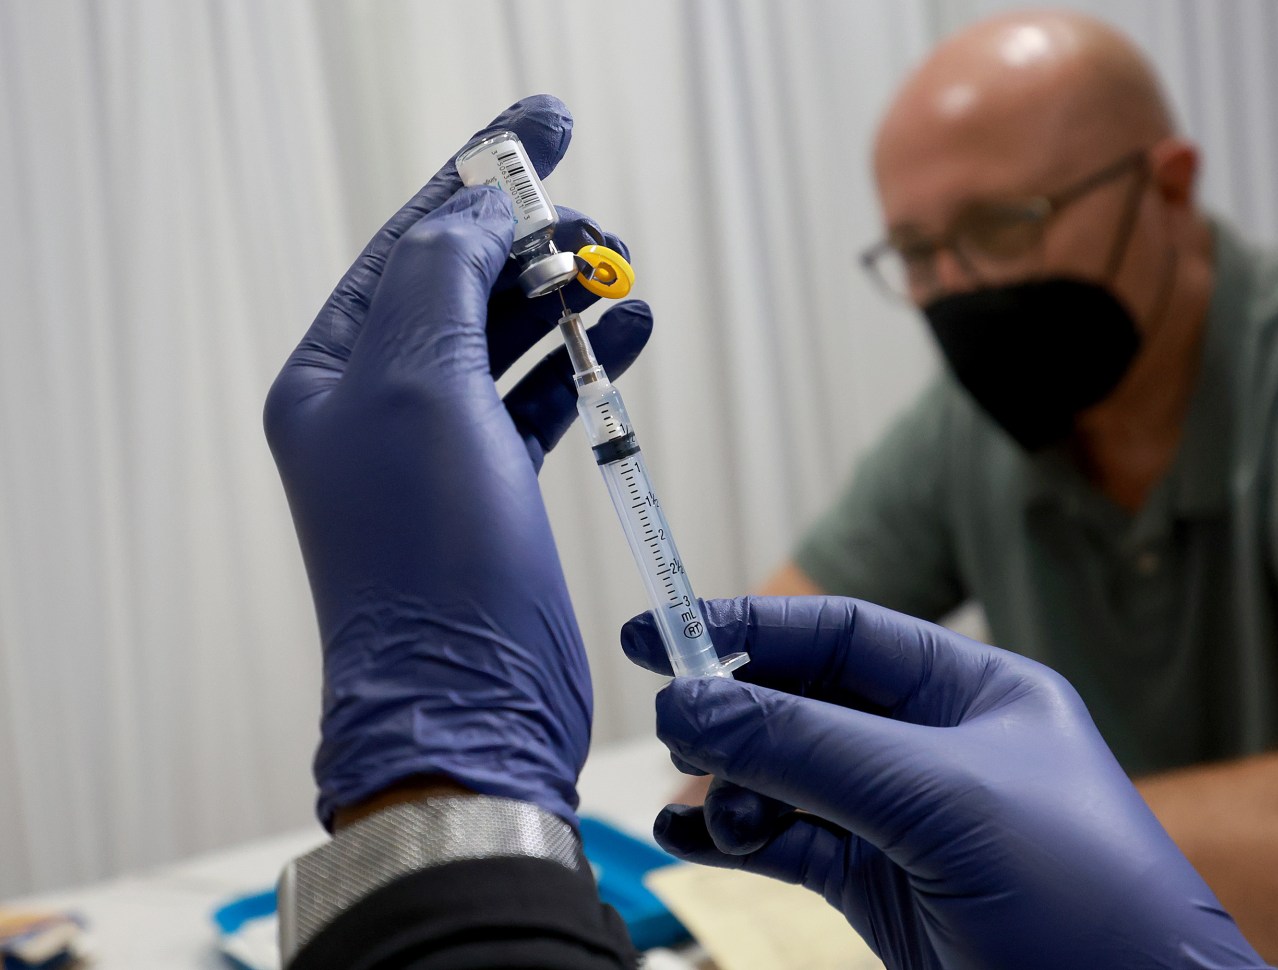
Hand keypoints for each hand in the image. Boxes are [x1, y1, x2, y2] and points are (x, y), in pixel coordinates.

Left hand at [266, 95, 650, 829]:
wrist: (468, 704)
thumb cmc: (428, 561)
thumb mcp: (420, 392)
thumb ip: (444, 277)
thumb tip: (480, 207)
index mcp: (330, 375)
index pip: (410, 242)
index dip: (479, 175)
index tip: (548, 123)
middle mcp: (375, 407)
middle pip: (458, 283)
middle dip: (528, 240)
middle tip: (596, 220)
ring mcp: (436, 451)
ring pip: (503, 339)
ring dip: (560, 299)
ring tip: (620, 273)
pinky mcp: (493, 491)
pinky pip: (537, 398)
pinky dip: (579, 362)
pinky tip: (623, 333)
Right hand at [622, 596, 1267, 969]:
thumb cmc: (1085, 899)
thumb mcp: (940, 799)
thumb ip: (809, 747)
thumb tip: (693, 703)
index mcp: (973, 693)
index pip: (844, 637)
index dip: (751, 626)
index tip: (663, 630)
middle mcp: (936, 749)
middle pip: (808, 705)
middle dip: (738, 714)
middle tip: (676, 728)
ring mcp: (907, 823)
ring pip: (790, 781)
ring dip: (735, 787)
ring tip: (705, 805)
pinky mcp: (884, 891)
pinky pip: (791, 848)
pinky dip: (737, 841)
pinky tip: (696, 838)